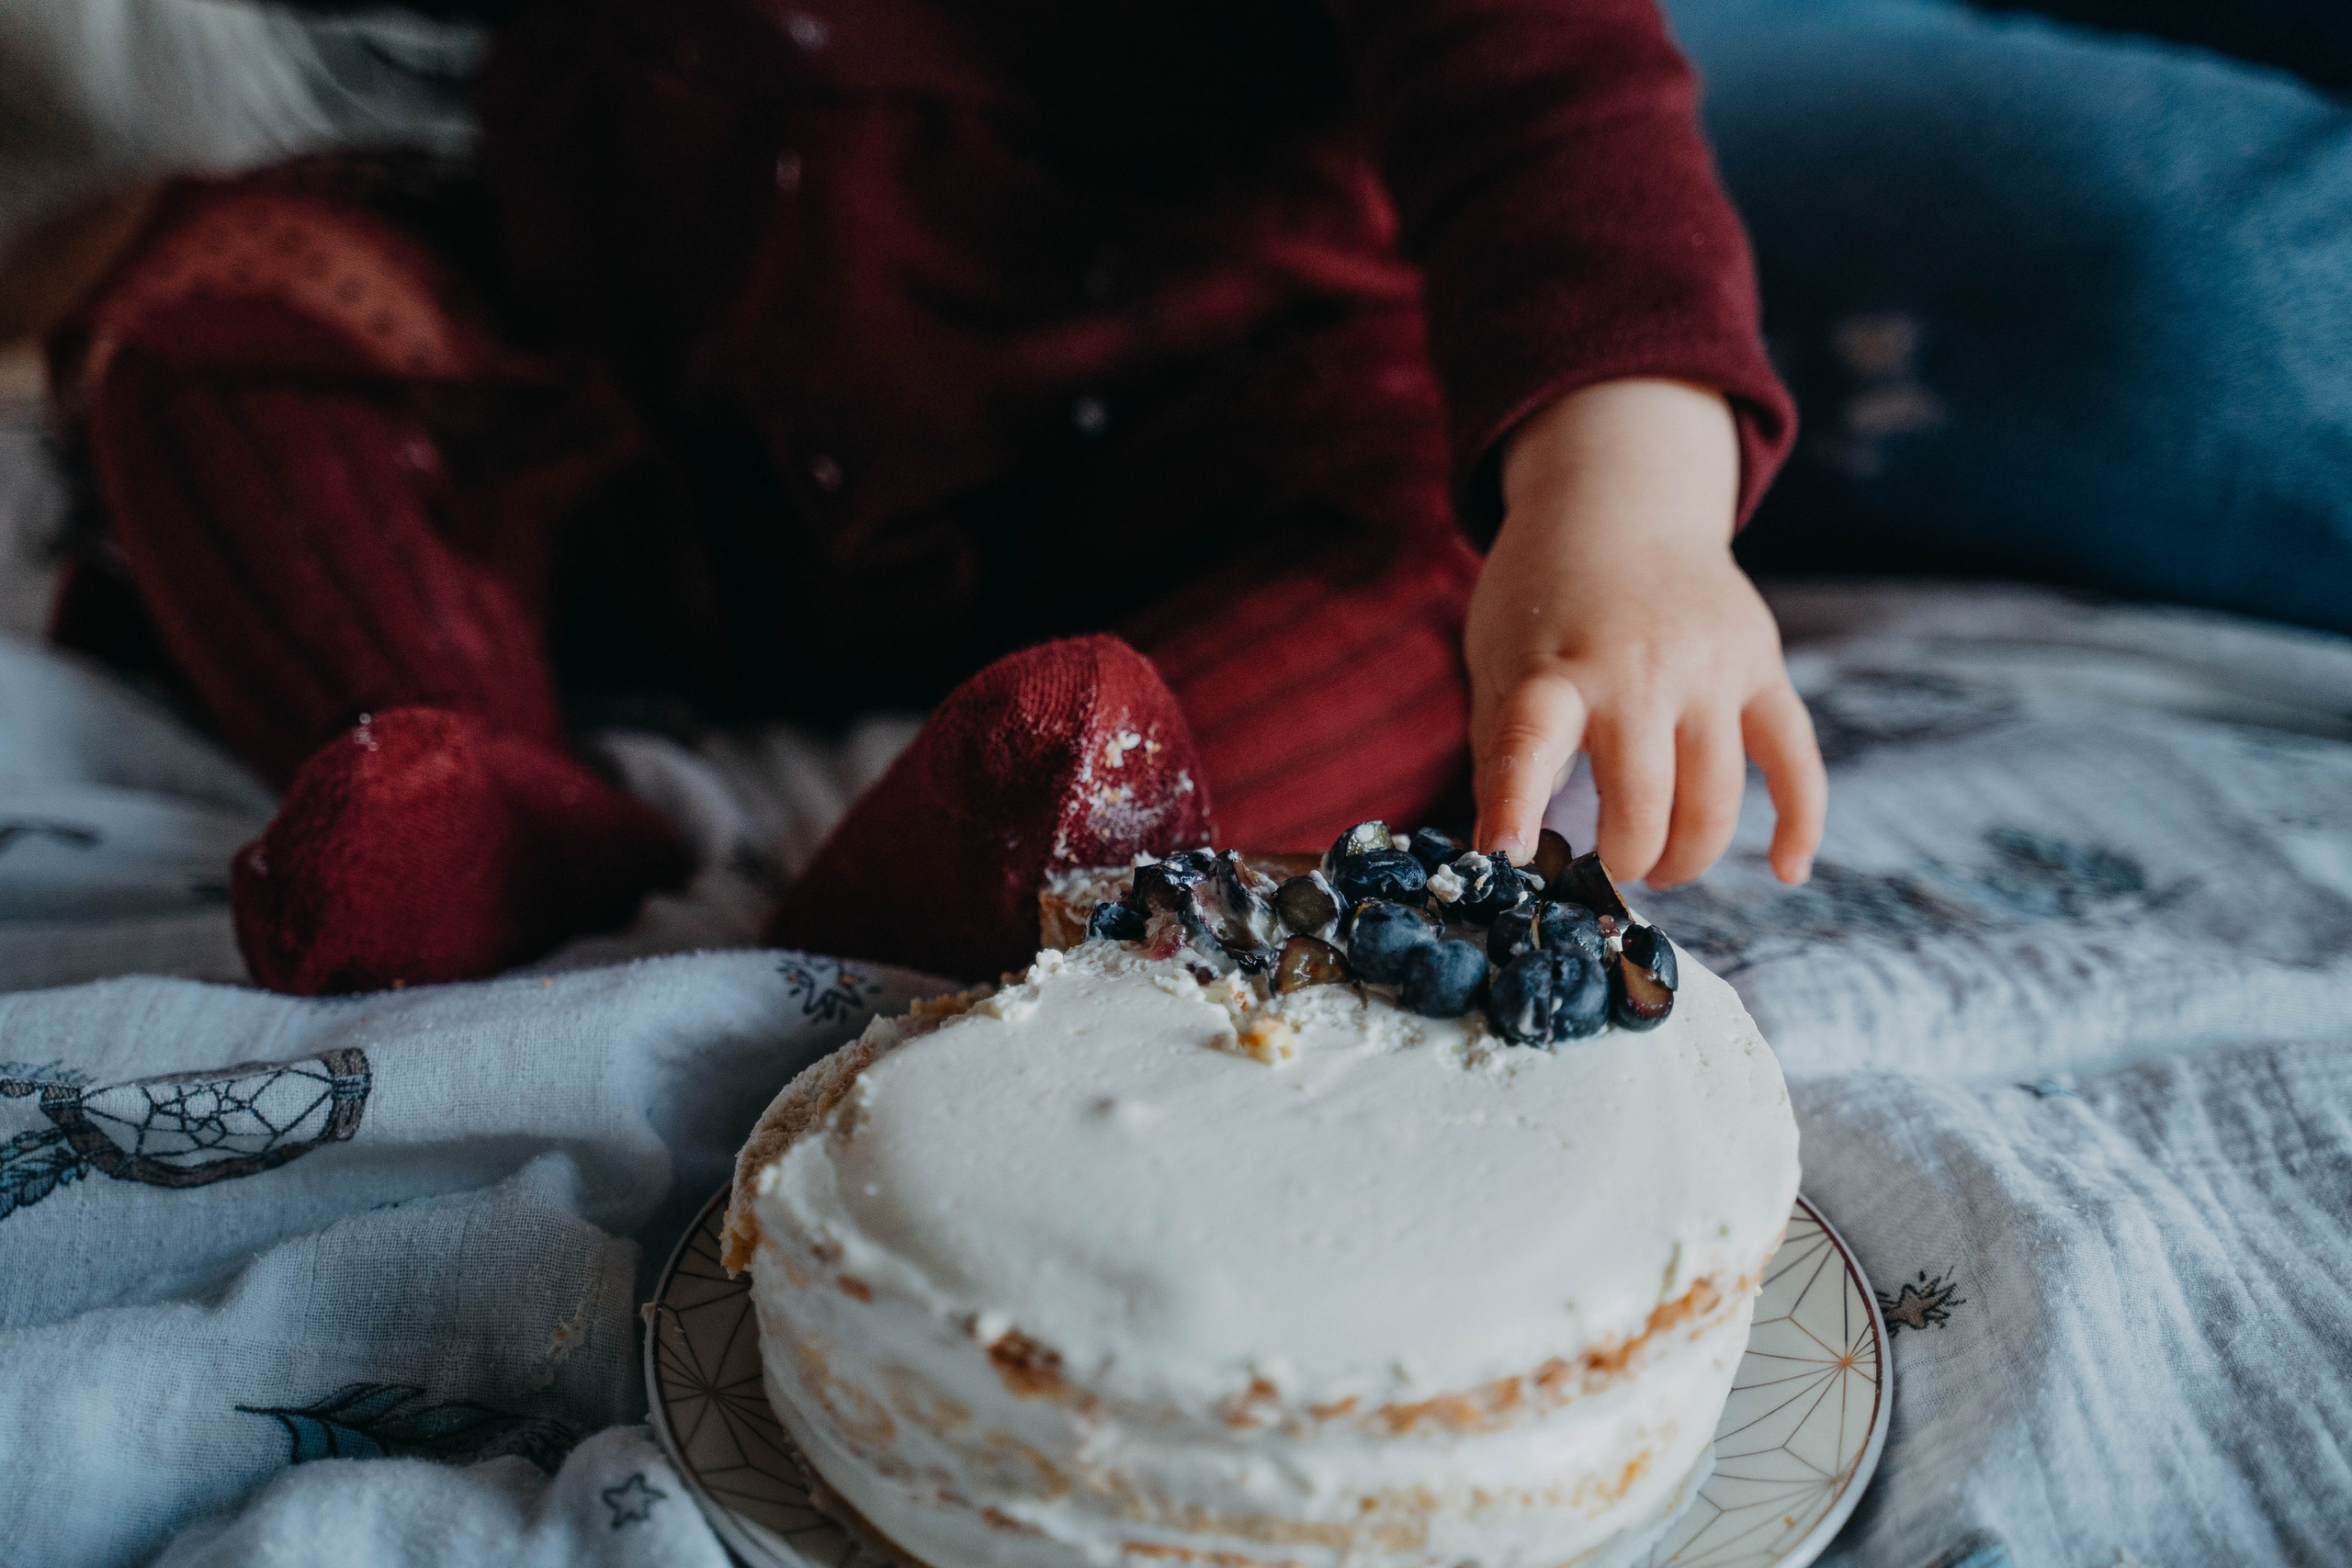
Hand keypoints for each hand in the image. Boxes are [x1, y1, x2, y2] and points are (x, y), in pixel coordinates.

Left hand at [1465, 379, 1823, 886]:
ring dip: (1687, 855)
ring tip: (1659, 866)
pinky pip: (1796, 758)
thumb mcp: (1497, 662)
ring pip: (1716, 799)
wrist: (1621, 506)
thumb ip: (1503, 751)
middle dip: (1622, 861)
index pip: (1530, 743)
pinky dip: (1800, 820)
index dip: (1516, 806)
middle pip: (1642, 801)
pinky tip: (1786, 870)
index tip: (1505, 855)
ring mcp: (1708, 670)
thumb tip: (1502, 852)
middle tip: (1605, 869)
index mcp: (1555, 671)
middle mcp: (1636, 671)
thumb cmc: (1544, 601)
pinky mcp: (1761, 667)